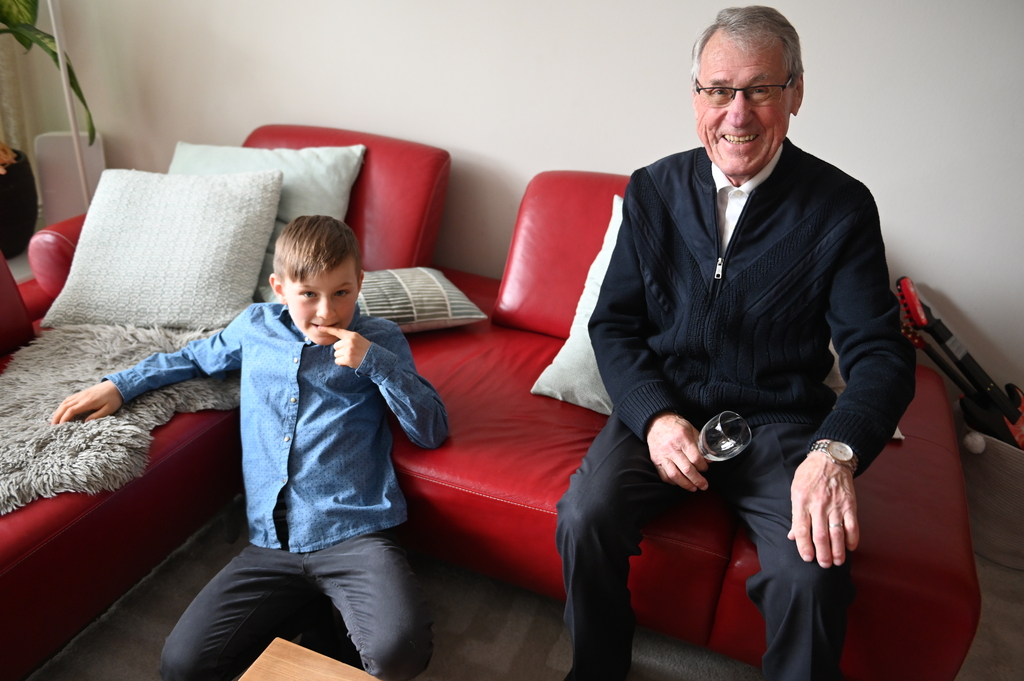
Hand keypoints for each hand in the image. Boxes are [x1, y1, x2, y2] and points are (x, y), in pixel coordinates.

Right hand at [51, 381, 124, 424]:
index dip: (64, 418)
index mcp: (88, 402)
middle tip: (52, 425)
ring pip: (65, 402)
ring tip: (54, 420)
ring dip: (58, 410)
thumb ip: (97, 416)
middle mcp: (82, 397)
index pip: (71, 410)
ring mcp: (81, 394)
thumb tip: (85, 423)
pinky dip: (62, 405)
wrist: (117, 385)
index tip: (60, 426)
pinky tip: (61, 410)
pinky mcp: (82, 393)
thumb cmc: (114, 398)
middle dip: (57, 416)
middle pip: (64, 406)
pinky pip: (69, 399)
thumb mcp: (109, 409)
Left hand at [318, 326, 371, 368]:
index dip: (327, 329)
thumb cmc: (365, 349)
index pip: (337, 331)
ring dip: (341, 357)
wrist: (374, 358)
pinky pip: (337, 361)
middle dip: (341, 350)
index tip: (319, 327)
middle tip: (350, 352)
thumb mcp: (358, 339)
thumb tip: (336, 345)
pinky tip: (349, 362)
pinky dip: (342, 363)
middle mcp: (349, 342)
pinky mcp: (348, 359)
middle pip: (335, 346)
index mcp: (351, 335)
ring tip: (351, 357)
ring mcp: (348, 350)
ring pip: (336, 354)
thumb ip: (347, 339)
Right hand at [645, 412, 707, 490]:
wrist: (656, 422)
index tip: (706, 468)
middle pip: (687, 469)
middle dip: (697, 480)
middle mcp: (672, 448)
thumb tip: (709, 459)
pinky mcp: (656, 460)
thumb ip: (700, 444)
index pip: (695, 458)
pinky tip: (680, 483)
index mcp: (682, 438)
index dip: (703, 466)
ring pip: (675, 475)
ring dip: (686, 484)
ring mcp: (662, 456)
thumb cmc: (676, 425)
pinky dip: (673, 482)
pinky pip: (664, 476)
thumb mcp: (691, 429)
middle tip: (704, 485)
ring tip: (693, 488)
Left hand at [788, 451, 858, 567]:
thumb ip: (795, 514)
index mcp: (801, 502)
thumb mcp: (795, 490)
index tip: (807, 558)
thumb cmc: (809, 475)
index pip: (801, 529)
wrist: (830, 458)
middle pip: (820, 535)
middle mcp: (818, 505)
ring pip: (837, 534)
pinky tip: (850, 548)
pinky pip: (852, 525)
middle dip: (822, 554)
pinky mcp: (850, 504)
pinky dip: (852, 539)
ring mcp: (835, 505)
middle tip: (824, 565)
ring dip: (837, 551)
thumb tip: (792, 536)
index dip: (804, 546)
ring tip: (837, 562)